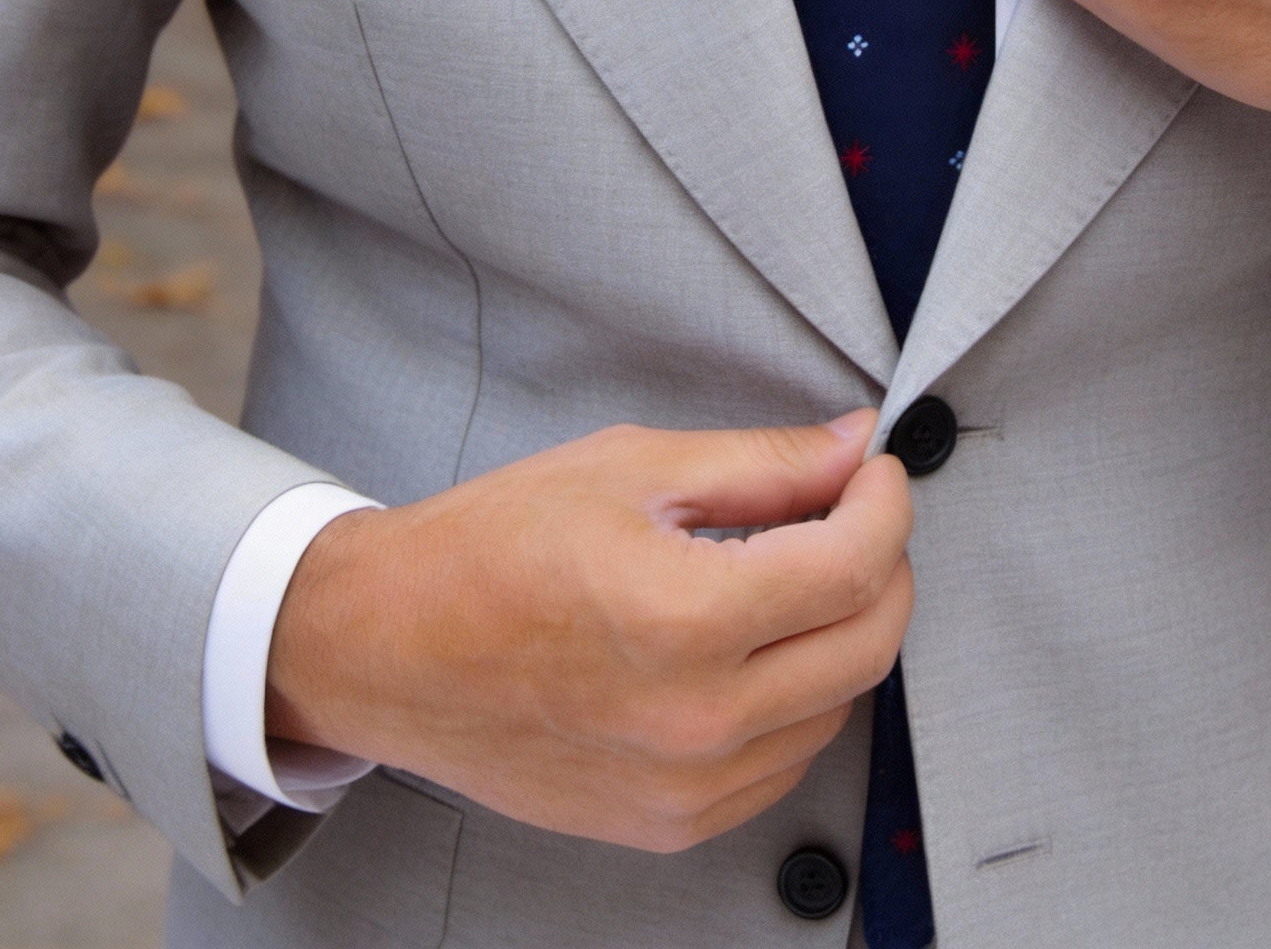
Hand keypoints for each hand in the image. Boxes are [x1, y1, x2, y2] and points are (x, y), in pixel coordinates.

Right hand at [266, 412, 912, 852]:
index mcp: (683, 618)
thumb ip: (761, 463)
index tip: (875, 469)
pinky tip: (756, 646)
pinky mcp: (667, 824)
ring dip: (842, 632)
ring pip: (838, 707)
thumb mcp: (630, 468)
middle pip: (869, 644)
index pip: (855, 563)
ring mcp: (683, 787)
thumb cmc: (487, 549)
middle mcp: (694, 720)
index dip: (885, 501)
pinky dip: (798, 699)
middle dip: (884, 562)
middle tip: (853, 510)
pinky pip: (784, 763)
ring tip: (794, 571)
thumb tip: (853, 446)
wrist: (385, 647)